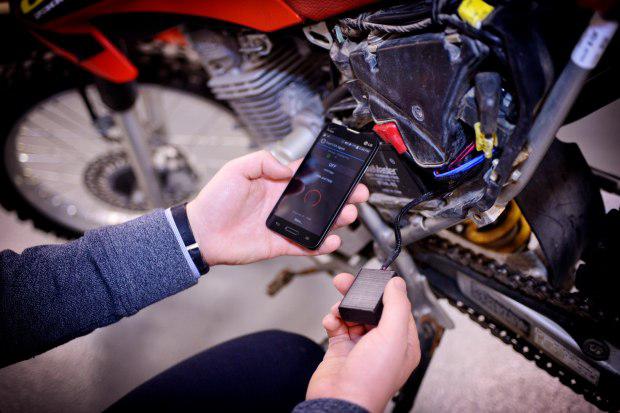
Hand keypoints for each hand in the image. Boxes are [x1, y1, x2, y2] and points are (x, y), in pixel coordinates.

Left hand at [186, 150, 368, 265]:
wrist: (201, 233)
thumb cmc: (214, 201)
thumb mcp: (237, 169)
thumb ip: (263, 161)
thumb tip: (289, 166)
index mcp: (275, 182)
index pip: (308, 175)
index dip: (328, 173)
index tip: (345, 171)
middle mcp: (283, 202)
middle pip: (320, 199)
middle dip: (342, 196)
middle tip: (357, 194)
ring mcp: (284, 223)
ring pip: (318, 222)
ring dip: (336, 219)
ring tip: (347, 215)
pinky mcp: (281, 243)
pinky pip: (306, 245)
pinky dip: (321, 245)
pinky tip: (332, 240)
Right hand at [306, 273, 419, 412]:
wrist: (338, 400)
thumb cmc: (370, 380)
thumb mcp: (392, 336)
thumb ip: (396, 306)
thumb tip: (397, 284)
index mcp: (403, 343)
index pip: (397, 308)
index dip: (385, 292)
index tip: (375, 278)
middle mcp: (382, 344)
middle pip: (371, 309)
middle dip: (358, 295)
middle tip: (345, 282)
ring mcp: (360, 346)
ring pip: (352, 315)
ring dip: (343, 308)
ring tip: (337, 309)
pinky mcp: (340, 349)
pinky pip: (337, 325)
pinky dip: (332, 320)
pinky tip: (331, 321)